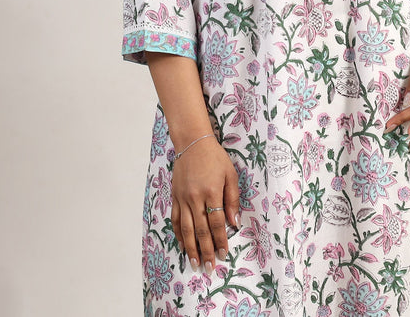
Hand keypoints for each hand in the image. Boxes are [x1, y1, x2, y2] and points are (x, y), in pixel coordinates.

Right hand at [170, 137, 240, 273]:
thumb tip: (235, 222)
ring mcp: (183, 198)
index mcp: (211, 191)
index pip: (216, 222)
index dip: (221, 239)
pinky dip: (179, 234)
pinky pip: (176, 220)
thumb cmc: (215, 157)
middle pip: (200, 230)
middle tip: (210, 267)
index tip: (224, 253)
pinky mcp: (175, 197)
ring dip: (191, 248)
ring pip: (186, 229)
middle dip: (206, 250)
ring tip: (196, 263)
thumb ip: (232, 199)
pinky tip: (183, 245)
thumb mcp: (230, 174)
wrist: (192, 143)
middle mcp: (195, 197)